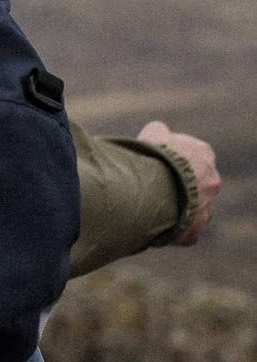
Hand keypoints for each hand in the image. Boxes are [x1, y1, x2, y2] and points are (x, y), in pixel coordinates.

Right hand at [137, 120, 220, 244]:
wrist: (154, 191)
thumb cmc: (153, 158)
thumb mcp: (152, 134)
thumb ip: (159, 131)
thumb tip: (159, 130)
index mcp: (204, 155)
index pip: (193, 153)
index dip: (172, 155)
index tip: (156, 157)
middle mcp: (212, 182)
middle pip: (194, 181)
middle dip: (176, 182)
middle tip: (151, 181)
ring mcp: (206, 208)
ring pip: (189, 207)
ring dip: (173, 204)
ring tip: (149, 201)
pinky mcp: (194, 231)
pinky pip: (180, 228)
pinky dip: (168, 225)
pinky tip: (151, 219)